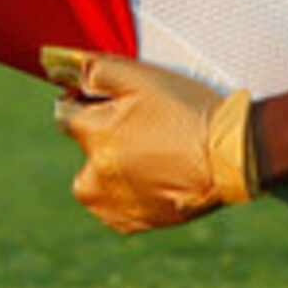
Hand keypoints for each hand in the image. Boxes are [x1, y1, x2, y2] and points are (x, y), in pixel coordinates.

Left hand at [41, 46, 259, 234]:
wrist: (233, 158)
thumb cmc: (189, 112)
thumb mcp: (143, 78)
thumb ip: (95, 70)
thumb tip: (54, 63)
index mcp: (94, 136)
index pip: (66, 114)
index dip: (87, 103)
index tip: (111, 102)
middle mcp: (94, 176)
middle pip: (84, 150)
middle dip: (102, 138)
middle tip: (143, 131)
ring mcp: (112, 204)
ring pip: (96, 181)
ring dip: (112, 169)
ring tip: (153, 156)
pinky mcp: (132, 223)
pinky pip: (116, 206)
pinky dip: (129, 194)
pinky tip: (159, 178)